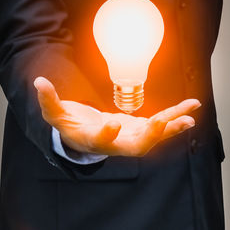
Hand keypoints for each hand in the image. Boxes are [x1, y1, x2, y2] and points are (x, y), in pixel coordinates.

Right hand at [33, 77, 200, 156]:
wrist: (88, 138)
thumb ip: (49, 101)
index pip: (101, 142)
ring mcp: (131, 138)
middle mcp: (117, 144)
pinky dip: (175, 117)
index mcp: (94, 141)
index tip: (112, 124)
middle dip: (150, 136)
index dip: (107, 135)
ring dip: (172, 126)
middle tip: (161, 123)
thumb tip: (38, 82)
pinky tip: (190, 109)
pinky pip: (161, 125)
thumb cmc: (71, 128)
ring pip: (155, 137)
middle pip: (136, 147)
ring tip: (190, 117)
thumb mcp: (56, 116)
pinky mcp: (141, 129)